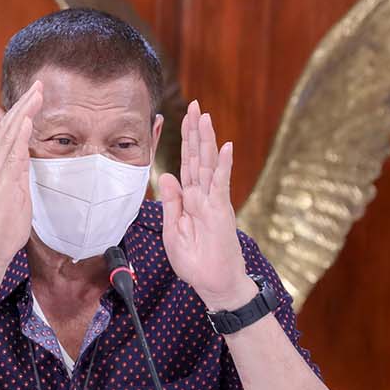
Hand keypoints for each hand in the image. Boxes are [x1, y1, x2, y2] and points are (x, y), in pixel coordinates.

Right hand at [0, 81, 42, 265]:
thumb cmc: (2, 228)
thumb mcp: (13, 197)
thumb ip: (18, 177)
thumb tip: (24, 163)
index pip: (6, 134)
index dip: (19, 113)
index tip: (32, 97)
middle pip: (7, 127)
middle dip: (23, 104)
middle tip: (37, 85)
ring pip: (8, 135)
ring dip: (23, 112)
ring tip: (36, 94)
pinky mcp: (2, 184)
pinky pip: (11, 154)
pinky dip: (19, 135)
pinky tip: (27, 120)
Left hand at [157, 100, 254, 309]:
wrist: (213, 283)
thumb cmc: (195, 261)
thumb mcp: (173, 230)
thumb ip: (172, 202)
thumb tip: (166, 174)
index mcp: (190, 199)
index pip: (186, 164)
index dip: (185, 141)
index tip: (183, 118)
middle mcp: (203, 195)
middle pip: (198, 157)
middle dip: (196, 131)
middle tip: (195, 105)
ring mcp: (213, 201)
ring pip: (208, 165)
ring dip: (206, 140)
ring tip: (205, 117)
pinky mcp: (221, 211)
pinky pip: (220, 184)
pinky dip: (222, 165)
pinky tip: (224, 147)